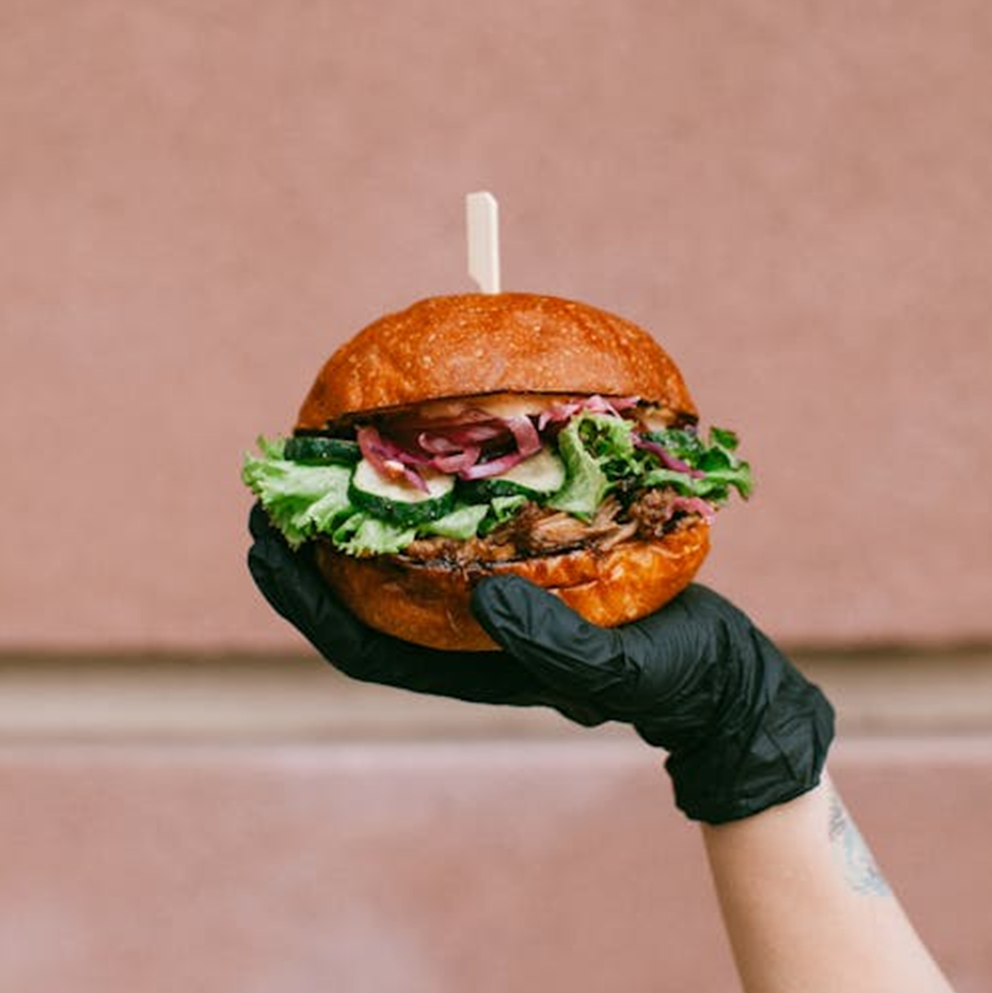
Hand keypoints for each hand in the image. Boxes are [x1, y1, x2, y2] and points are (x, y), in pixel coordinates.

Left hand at [248, 504, 833, 822]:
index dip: (303, 600)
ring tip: (326, 463)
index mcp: (468, 668)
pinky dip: (428, 504)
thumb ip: (555, 648)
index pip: (358, 644)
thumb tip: (484, 597)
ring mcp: (488, 605)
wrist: (716, 672)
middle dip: (308, 552)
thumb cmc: (671, 677)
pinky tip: (425, 459)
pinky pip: (455, 537)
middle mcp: (463, 635)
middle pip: (363, 597)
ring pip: (401, 564)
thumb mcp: (619, 669)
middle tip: (271, 488)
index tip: (263, 544)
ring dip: (358, 519)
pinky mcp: (523, 573)